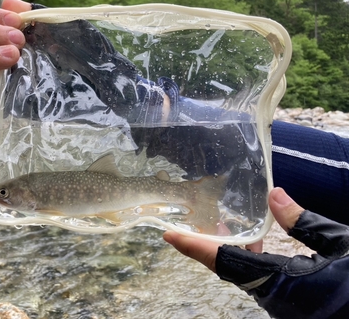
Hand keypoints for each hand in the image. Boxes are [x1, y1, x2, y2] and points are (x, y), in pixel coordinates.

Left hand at [164, 187, 348, 318]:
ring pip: (243, 275)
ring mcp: (282, 305)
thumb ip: (304, 222)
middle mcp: (274, 299)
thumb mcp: (341, 246)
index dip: (195, 248)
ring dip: (228, 251)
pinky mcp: (291, 305)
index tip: (169, 236)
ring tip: (218, 223)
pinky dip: (249, 259)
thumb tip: (274, 195)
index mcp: (282, 284)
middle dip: (204, 247)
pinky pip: (259, 280)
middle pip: (228, 269)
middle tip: (182, 227)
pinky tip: (253, 241)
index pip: (225, 262)